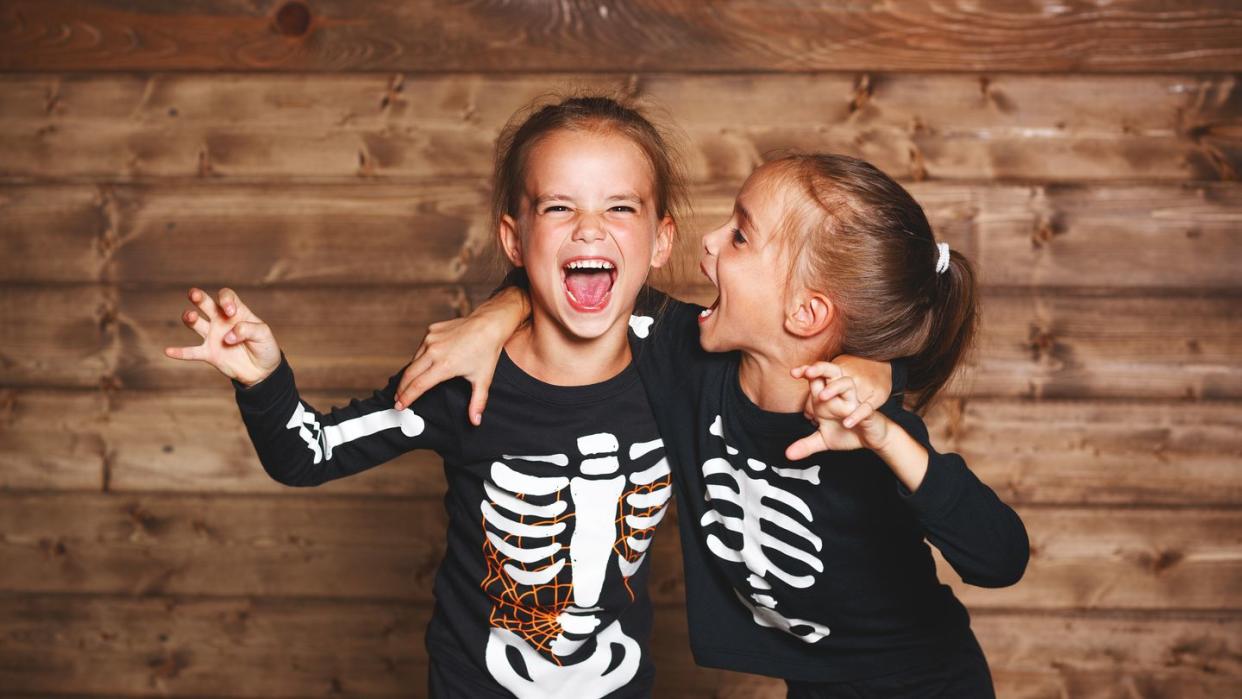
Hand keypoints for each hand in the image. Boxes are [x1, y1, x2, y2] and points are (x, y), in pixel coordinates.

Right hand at [163, 287, 281, 385]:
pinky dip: (180, 352)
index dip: (225, 300)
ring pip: (195, 323)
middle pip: (205, 304)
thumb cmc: (265, 346)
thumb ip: (247, 329)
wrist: (263, 370)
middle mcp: (220, 321)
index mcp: (236, 312)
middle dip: (199, 297)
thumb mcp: (263, 334)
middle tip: (194, 294)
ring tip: (190, 317)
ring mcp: (213, 336)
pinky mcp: (209, 353)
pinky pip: (191, 351)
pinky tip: (168, 351)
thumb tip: (227, 336)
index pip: (226, 296)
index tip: (231, 312)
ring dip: (189, 318)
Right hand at [393, 286, 528, 424]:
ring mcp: (431, 339)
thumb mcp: (483, 379)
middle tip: (397, 400)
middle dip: (401, 389)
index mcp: (445, 365)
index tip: (399, 406)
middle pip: (410, 374)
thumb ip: (477, 403)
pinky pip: (421, 348)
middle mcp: (434, 351)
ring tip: (407, 385)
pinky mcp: (431, 330)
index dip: (407, 398)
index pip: (418, 386)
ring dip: (410, 374)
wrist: (488, 324)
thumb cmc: (486, 352)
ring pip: (414, 360)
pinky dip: (419, 358)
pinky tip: (421, 366)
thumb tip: (475, 422)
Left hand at [785, 361, 890, 459]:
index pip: (816, 379)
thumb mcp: (823, 440)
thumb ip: (806, 445)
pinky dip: (856, 415)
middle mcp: (840, 396)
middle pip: (832, 372)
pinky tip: (846, 424)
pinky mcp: (868, 413)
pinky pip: (864, 409)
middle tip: (808, 373)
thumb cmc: (848, 433)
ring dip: (836, 387)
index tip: (793, 373)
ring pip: (848, 384)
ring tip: (823, 397)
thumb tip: (788, 454)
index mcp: (827, 398)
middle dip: (820, 369)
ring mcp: (854, 403)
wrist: (872, 439)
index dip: (806, 372)